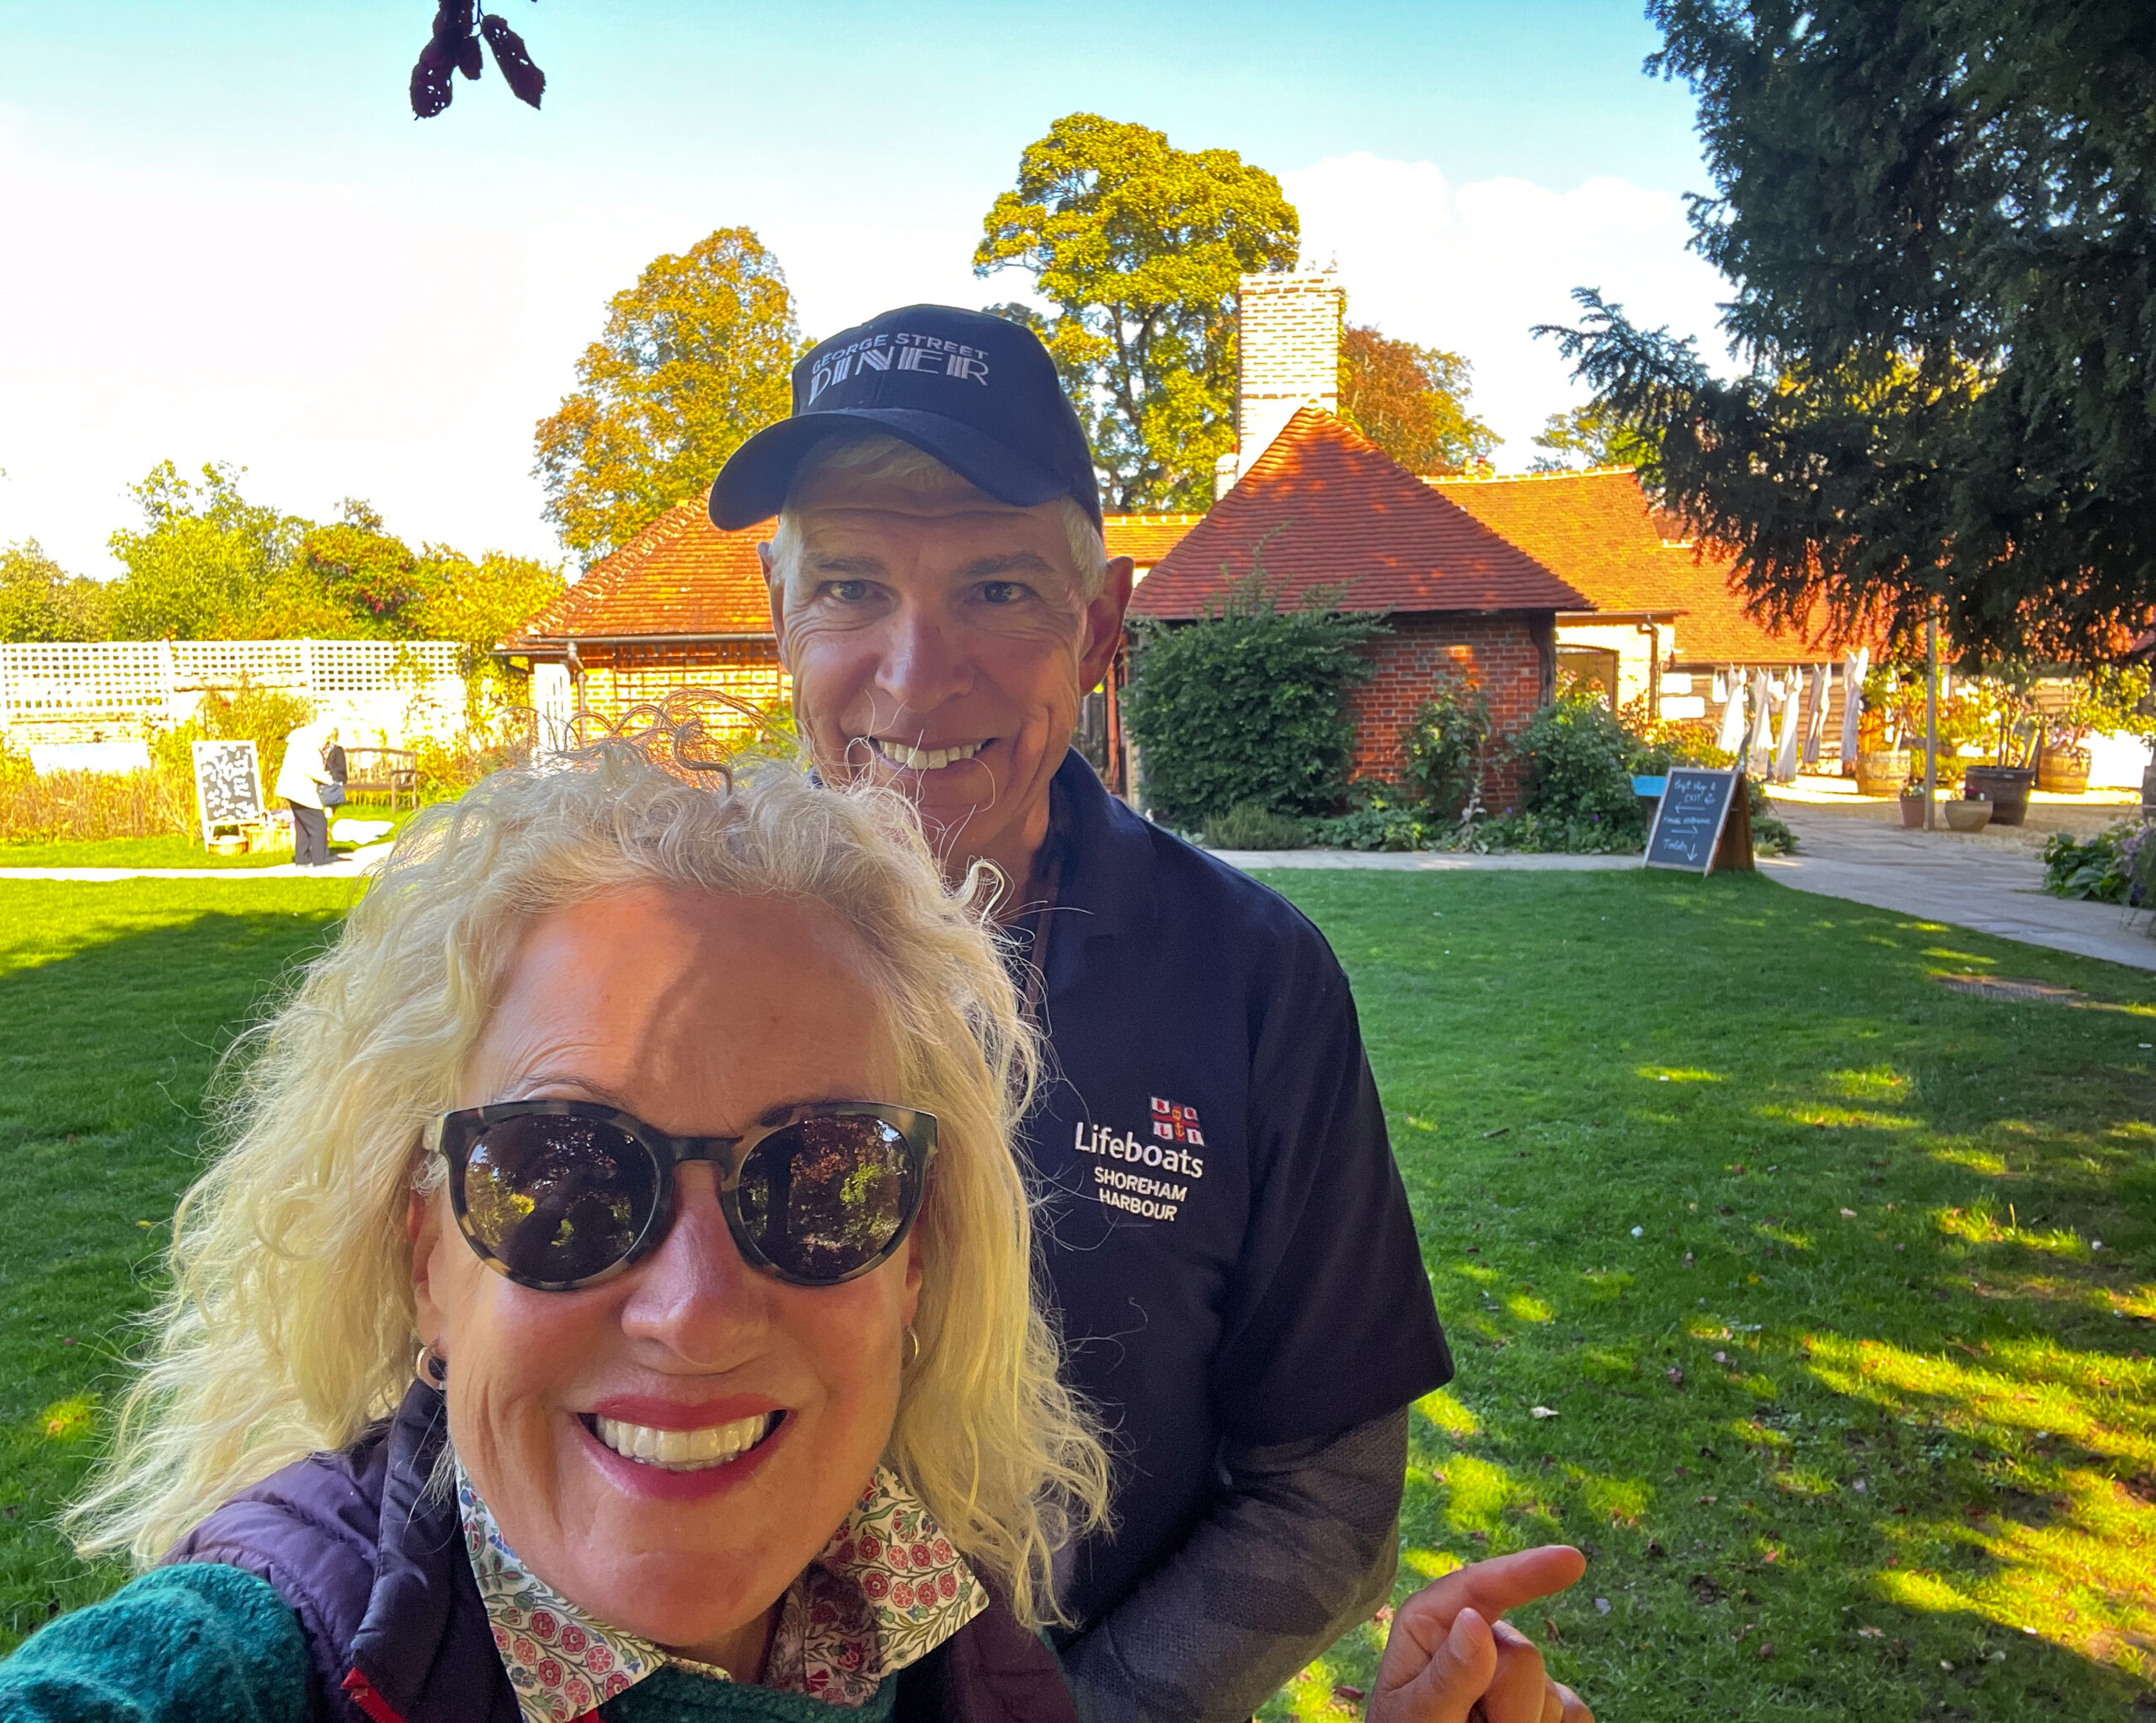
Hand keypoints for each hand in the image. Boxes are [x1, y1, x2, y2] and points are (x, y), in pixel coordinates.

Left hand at [1368, 1545, 1591, 1722]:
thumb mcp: (1417, 1713)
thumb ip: (1448, 1674)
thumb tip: (1474, 1619)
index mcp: (1432, 1623)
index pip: (1481, 1586)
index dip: (1528, 1570)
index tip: (1572, 1560)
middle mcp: (1476, 1638)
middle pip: (1524, 1656)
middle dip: (1509, 1705)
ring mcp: (1510, 1674)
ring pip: (1551, 1691)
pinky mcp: (1543, 1706)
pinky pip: (1573, 1712)